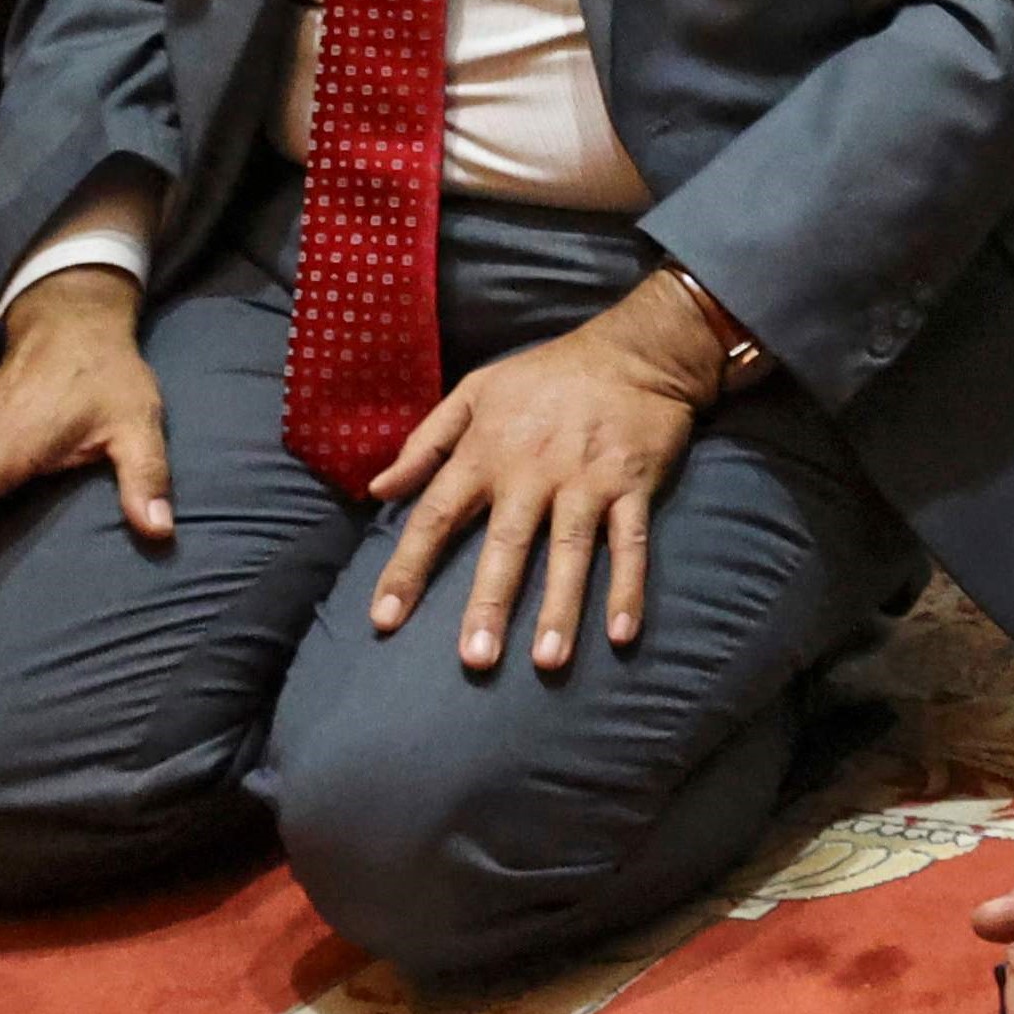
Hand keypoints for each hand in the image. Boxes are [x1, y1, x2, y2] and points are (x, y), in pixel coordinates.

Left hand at [363, 269, 731, 671]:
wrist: (636, 351)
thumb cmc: (546, 375)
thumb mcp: (475, 392)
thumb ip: (425, 443)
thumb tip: (377, 489)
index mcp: (486, 450)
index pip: (436, 516)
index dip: (408, 568)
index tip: (384, 619)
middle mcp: (533, 471)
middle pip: (506, 545)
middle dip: (489, 603)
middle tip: (475, 660)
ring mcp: (586, 481)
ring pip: (570, 552)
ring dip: (560, 607)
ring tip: (548, 661)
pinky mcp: (632, 487)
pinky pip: (630, 544)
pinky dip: (628, 588)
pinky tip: (621, 634)